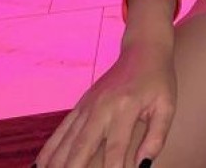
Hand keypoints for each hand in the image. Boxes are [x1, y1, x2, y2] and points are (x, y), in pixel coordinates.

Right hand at [34, 39, 175, 167]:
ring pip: (67, 141)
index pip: (116, 148)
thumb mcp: (167, 105)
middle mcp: (102, 106)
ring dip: (57, 163)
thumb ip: (157, 136)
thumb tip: (144, 165)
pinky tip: (39, 166)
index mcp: (126, 107)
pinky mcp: (81, 104)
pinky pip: (61, 130)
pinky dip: (49, 149)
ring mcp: (88, 105)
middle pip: (83, 146)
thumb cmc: (158, 80)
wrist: (143, 49)